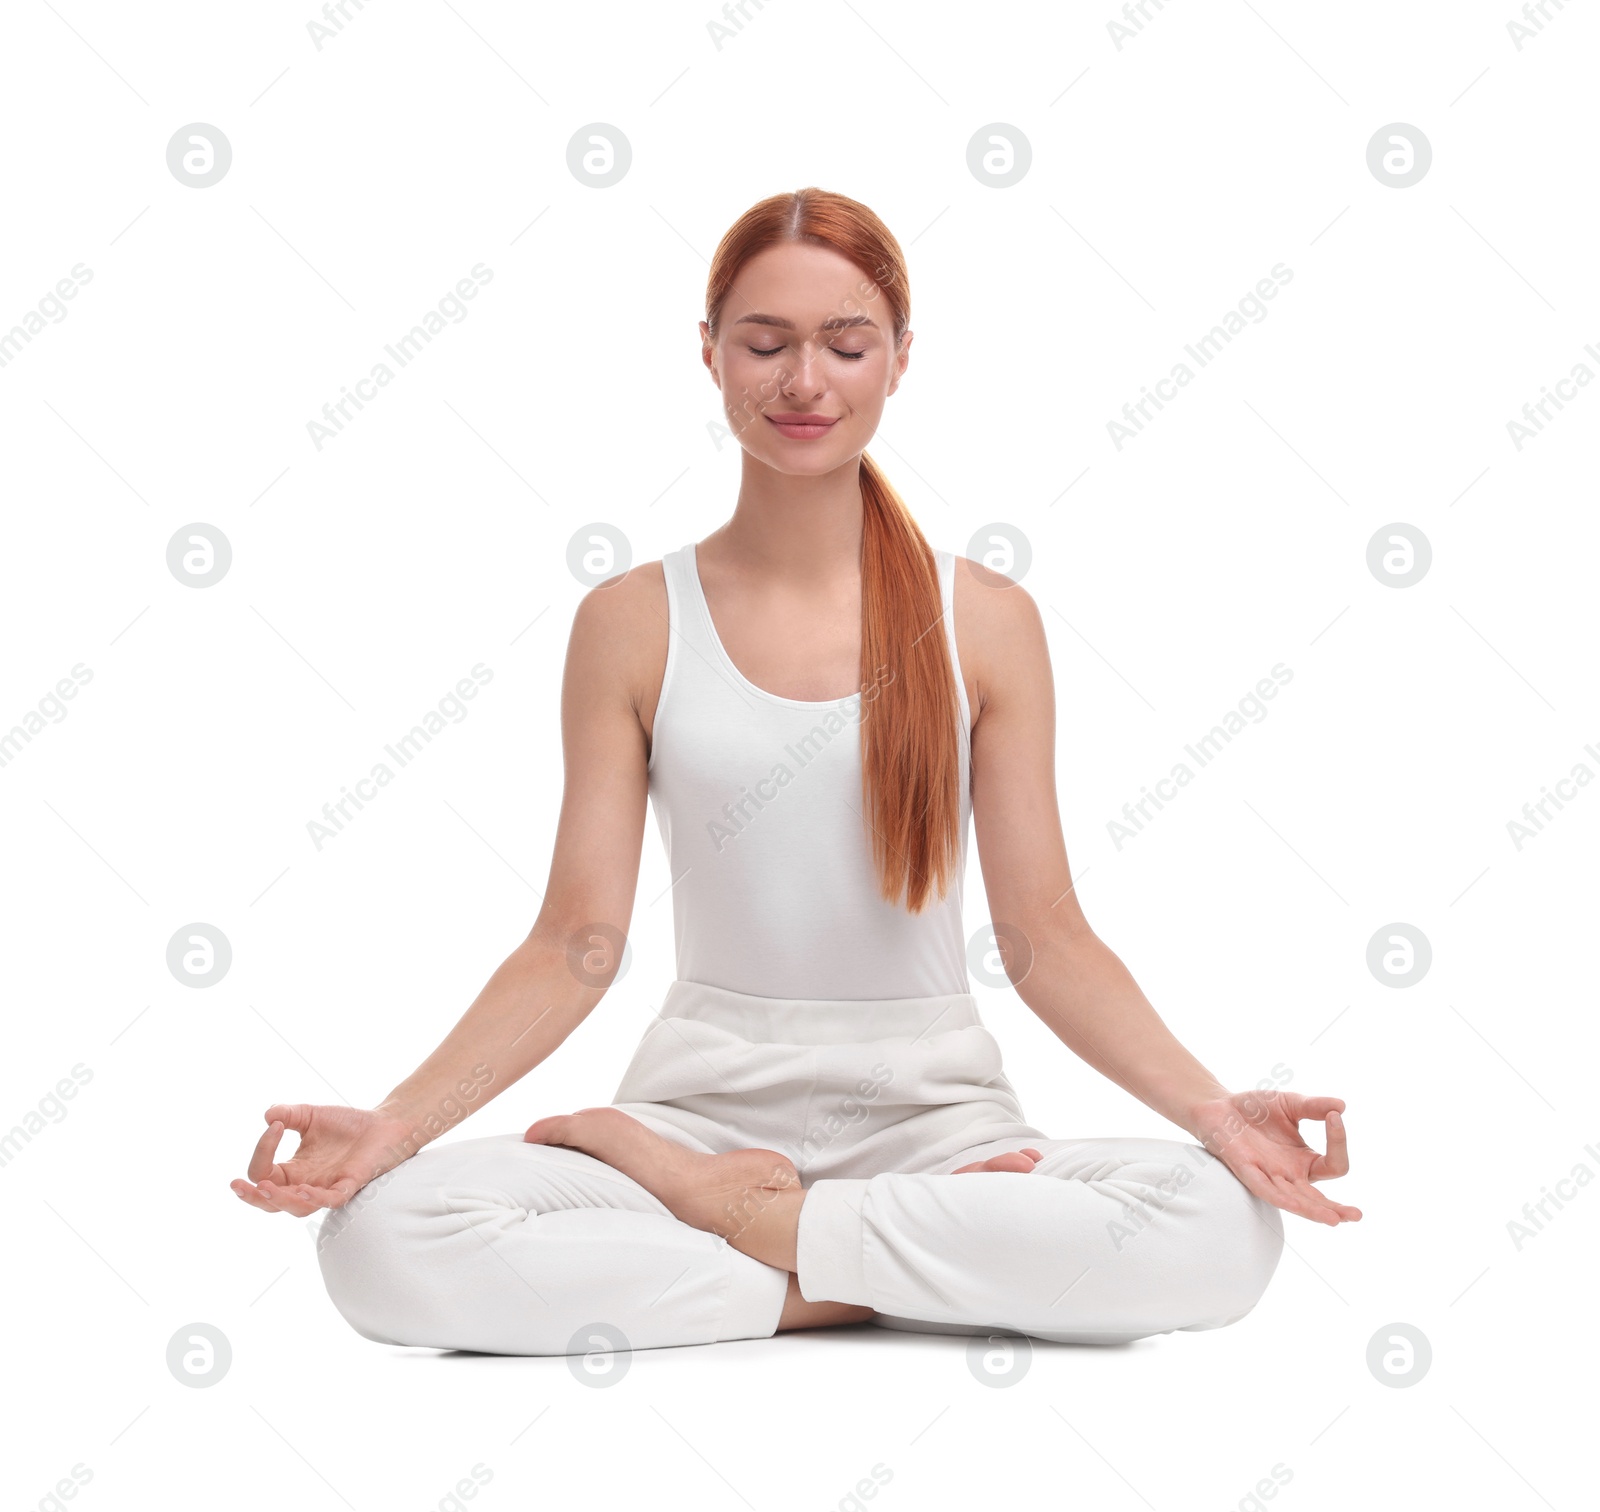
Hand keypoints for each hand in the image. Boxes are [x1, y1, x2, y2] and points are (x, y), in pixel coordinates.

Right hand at [231, 1103, 415, 1215]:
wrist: (385, 1123)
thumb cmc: (348, 1124)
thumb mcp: (310, 1116)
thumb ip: (288, 1114)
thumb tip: (267, 1115)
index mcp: (294, 1172)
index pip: (264, 1173)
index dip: (262, 1152)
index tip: (274, 1125)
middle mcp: (307, 1185)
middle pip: (272, 1203)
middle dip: (252, 1197)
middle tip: (237, 1186)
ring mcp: (328, 1188)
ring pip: (298, 1208)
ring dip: (280, 1200)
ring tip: (263, 1188)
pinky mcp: (350, 1185)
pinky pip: (331, 1200)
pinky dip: (317, 1198)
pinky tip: (303, 1190)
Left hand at [1188, 1090, 1361, 1226]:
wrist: (1219, 1103)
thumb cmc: (1256, 1108)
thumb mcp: (1291, 1103)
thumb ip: (1314, 1107)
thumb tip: (1342, 1106)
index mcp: (1304, 1161)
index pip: (1332, 1164)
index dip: (1338, 1142)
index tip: (1334, 1117)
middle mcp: (1289, 1174)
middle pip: (1317, 1198)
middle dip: (1337, 1208)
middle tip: (1357, 1215)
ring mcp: (1268, 1175)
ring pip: (1295, 1200)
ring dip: (1313, 1211)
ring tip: (1335, 1220)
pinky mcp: (1246, 1171)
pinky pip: (1265, 1189)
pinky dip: (1281, 1198)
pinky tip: (1296, 1206)